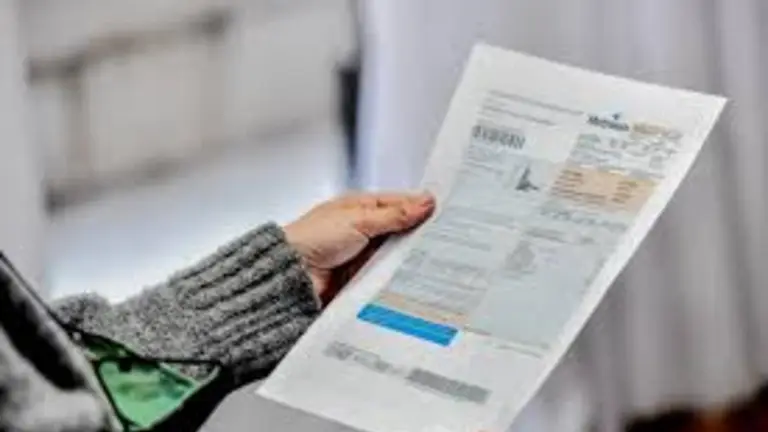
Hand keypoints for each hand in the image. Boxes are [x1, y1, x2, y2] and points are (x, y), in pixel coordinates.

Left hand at [284, 192, 434, 303]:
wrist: (291, 276)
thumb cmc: (312, 239)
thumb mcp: (359, 220)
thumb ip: (394, 214)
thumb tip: (424, 202)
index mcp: (361, 208)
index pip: (399, 203)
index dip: (421, 206)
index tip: (445, 211)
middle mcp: (365, 230)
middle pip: (402, 231)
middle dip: (419, 234)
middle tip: (446, 236)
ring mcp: (365, 255)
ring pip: (398, 255)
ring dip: (410, 258)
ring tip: (435, 258)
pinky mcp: (364, 278)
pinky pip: (389, 276)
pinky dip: (399, 277)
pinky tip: (414, 278)